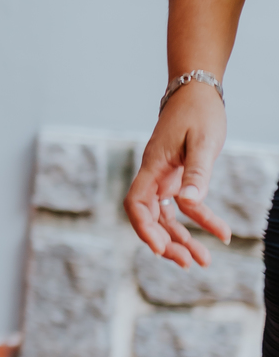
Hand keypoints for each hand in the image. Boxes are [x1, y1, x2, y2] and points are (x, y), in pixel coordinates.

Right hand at [124, 81, 229, 266]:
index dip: (144, 228)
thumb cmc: (199, 112)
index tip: (159, 249)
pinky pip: (182, 208)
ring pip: (165, 218)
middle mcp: (154, 175)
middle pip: (150, 217)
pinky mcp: (177, 179)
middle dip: (167, 243)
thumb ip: (198, 172)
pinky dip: (199, 222)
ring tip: (202, 261)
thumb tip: (191, 202)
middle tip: (189, 263)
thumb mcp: (203, 141)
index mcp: (153, 166)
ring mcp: (164, 179)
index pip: (137, 203)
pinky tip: (220, 234)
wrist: (197, 92)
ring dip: (181, 240)